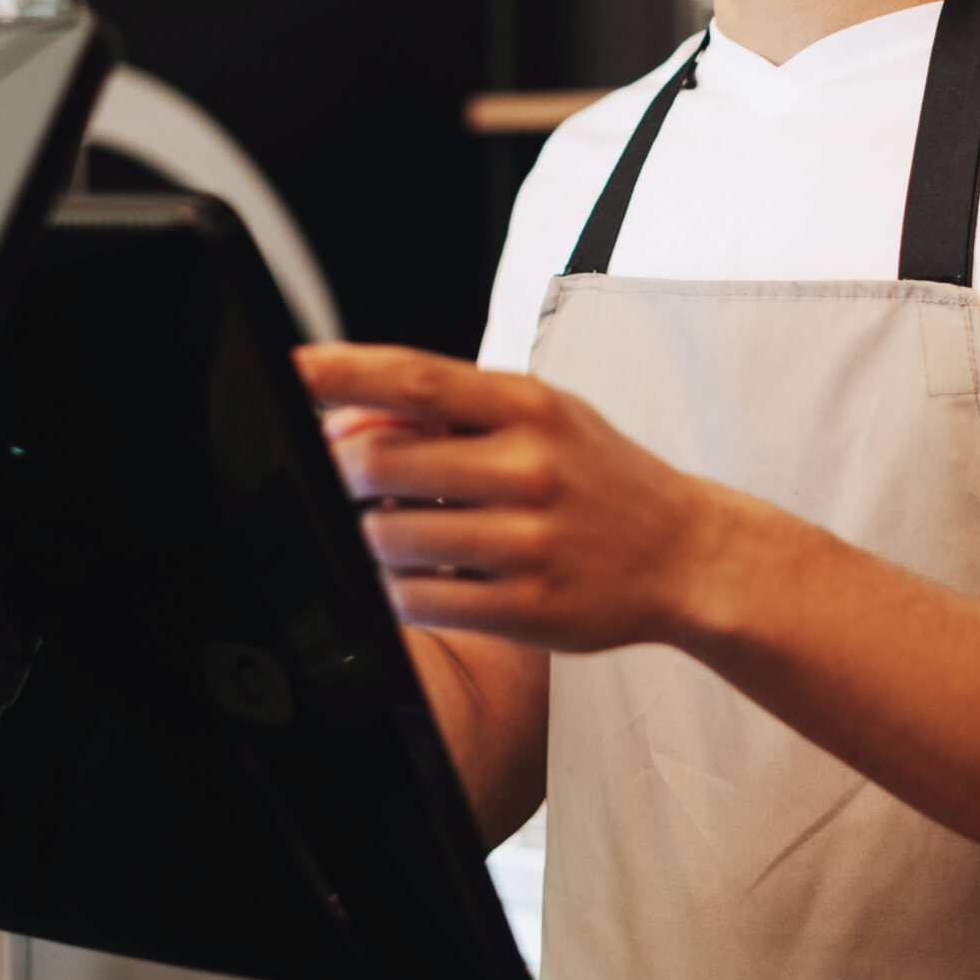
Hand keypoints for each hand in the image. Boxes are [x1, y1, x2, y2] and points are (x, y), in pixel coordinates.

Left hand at [293, 343, 741, 652]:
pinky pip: (417, 600)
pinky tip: (434, 575)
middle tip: (357, 480)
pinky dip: (404, 589)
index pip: (416, 380)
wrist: (687, 555)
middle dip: (345, 474)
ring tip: (411, 531)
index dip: (342, 372)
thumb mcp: (542, 418)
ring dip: (376, 538)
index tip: (291, 370)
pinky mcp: (525, 609)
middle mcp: (530, 468)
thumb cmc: (600, 478)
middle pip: (380, 465)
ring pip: (388, 540)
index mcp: (530, 407)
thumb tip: (345, 423)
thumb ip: (449, 414)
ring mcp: (528, 543)